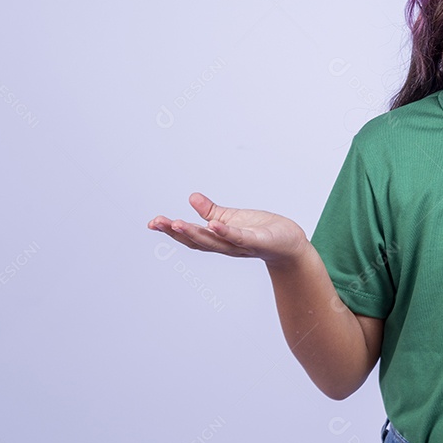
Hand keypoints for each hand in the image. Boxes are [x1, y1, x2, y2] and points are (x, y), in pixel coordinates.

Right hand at [148, 192, 307, 264]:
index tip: (152, 223)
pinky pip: (240, 237)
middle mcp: (226, 245)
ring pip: (214, 241)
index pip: (190, 236)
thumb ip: (211, 211)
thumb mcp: (232, 218)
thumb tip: (191, 197)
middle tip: (158, 223)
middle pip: (197, 241)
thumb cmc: (261, 231)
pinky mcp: (257, 241)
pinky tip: (214, 224)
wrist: (289, 243)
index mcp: (218, 239)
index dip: (170, 231)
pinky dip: (226, 232)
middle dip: (176, 232)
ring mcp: (241, 245)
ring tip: (176, 224)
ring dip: (195, 234)